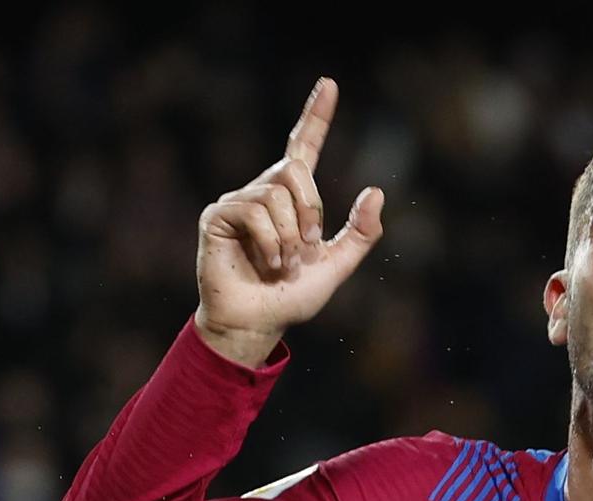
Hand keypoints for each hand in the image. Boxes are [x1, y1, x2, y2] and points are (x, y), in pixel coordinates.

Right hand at [194, 77, 384, 365]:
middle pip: (294, 171)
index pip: (303, 147)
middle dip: (311, 212)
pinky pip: (255, 212)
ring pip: (276, 195)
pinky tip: (267, 264)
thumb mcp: (337, 266)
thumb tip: (376, 190)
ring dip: (290, 238)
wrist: (259, 323)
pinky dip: (271, 243)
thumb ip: (361, 234)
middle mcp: (263, 191)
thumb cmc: (291, 298)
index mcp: (292, 199)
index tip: (329, 84)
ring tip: (282, 265)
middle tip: (307, 248)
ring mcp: (238, 201)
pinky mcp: (217, 215)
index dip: (316, 116)